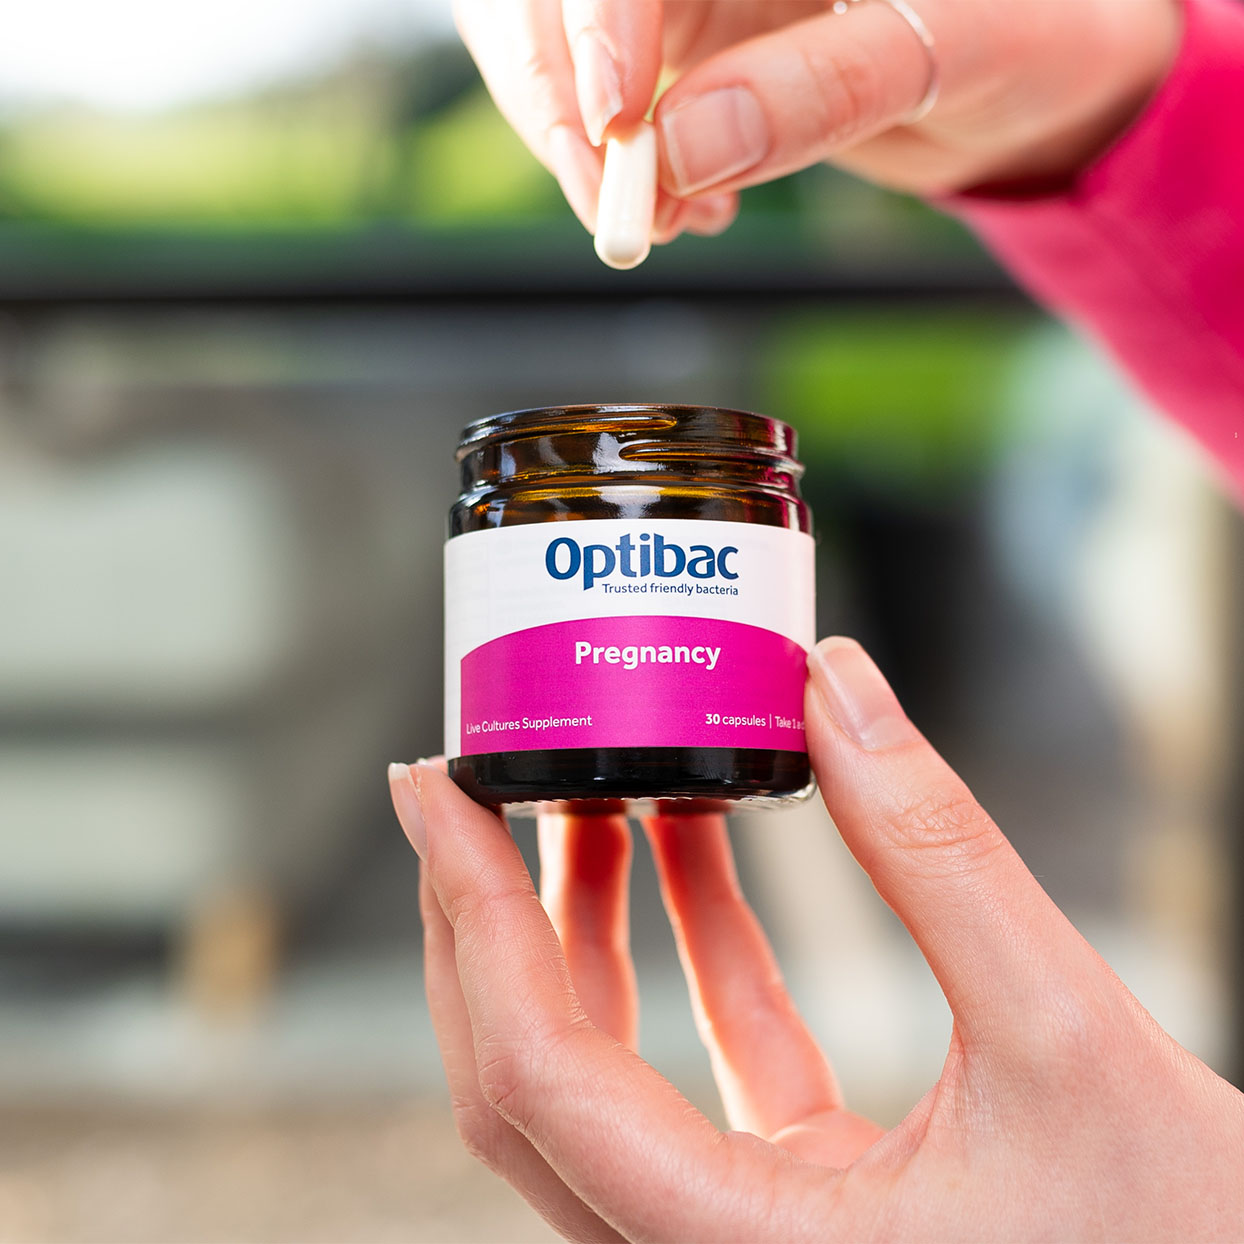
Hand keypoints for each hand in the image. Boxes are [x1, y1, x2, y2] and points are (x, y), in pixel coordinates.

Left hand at [391, 637, 1243, 1240]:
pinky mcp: (802, 1200)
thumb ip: (936, 851)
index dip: (469, 915)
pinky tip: (686, 843)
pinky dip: (685, 950)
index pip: (537, 1074)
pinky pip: (704, 1068)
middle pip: (528, 1085)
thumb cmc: (1180, 1239)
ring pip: (601, 1077)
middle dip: (486, 920)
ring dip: (580, 927)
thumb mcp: (1066, 1031)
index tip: (431, 789)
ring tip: (588, 789)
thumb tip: (834, 684)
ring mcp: (748, 1235)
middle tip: (472, 784)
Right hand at [453, 0, 1180, 243]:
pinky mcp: (687, 42)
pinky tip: (692, 209)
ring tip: (668, 223)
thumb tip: (684, 149)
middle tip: (620, 209)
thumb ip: (826, 88)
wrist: (1033, 79)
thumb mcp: (957, 51)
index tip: (610, 126)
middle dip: (565, 102)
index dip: (593, 20)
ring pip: (562, 48)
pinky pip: (608, 104)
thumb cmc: (1035, 31)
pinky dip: (628, 172)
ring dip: (588, 151)